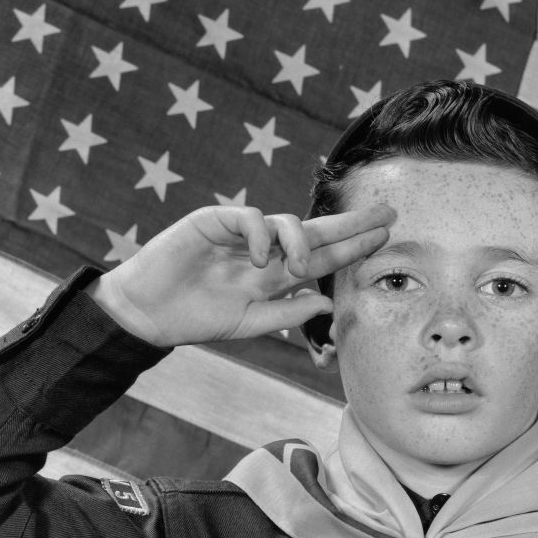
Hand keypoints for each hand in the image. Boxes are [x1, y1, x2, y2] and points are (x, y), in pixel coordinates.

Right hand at [85, 204, 393, 345]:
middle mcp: (264, 250)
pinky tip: (260, 257)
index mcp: (274, 274)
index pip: (322, 257)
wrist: (150, 312)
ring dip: (303, 241)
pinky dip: (261, 236)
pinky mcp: (216, 220)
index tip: (383, 239)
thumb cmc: (197, 318)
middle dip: (352, 223)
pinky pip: (251, 217)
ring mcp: (241, 233)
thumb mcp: (251, 322)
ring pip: (287, 222)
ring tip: (301, 266)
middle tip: (387, 215)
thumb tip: (326, 300)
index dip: (352, 248)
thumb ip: (288, 311)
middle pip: (317, 231)